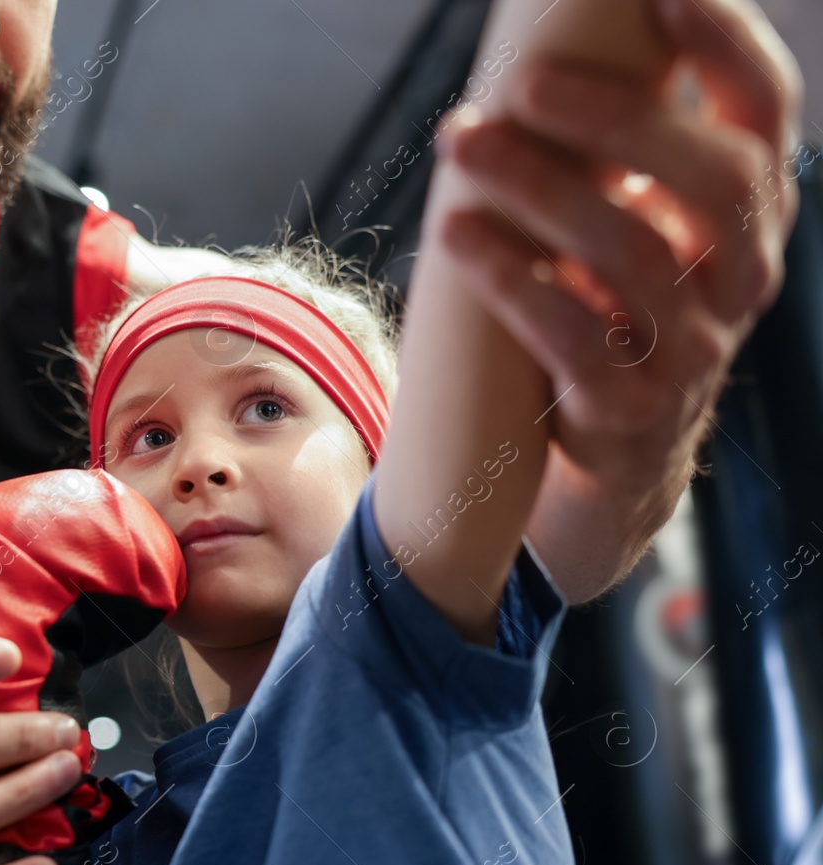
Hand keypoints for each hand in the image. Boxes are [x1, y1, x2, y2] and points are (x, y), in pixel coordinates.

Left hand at [435, 0, 803, 593]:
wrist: (605, 457)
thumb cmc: (606, 313)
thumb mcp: (632, 230)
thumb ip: (614, 158)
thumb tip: (539, 49)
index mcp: (748, 221)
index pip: (766, 118)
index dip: (729, 48)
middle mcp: (740, 281)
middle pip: (714, 181)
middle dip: (617, 119)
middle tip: (521, 83)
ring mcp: (693, 353)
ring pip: (634, 257)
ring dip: (538, 191)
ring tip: (459, 144)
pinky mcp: (628, 410)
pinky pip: (576, 339)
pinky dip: (513, 281)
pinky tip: (458, 237)